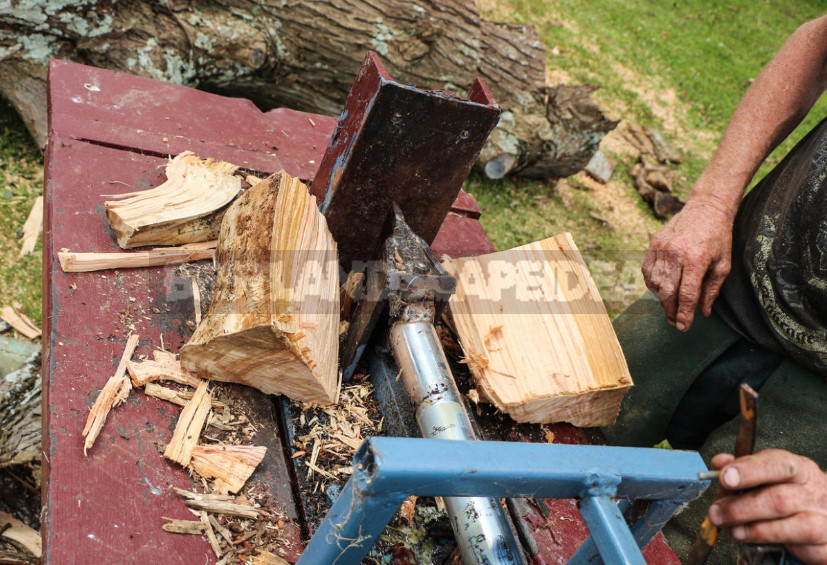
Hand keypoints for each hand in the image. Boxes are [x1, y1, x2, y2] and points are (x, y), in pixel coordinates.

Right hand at [641, 199, 733, 329]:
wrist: (706, 208)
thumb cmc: (718, 238)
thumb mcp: (723, 264)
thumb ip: (712, 290)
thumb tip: (702, 313)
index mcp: (697, 260)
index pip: (687, 294)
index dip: (684, 314)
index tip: (683, 327)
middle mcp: (676, 254)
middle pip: (668, 292)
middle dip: (671, 311)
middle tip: (675, 323)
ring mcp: (662, 248)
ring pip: (655, 283)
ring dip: (661, 299)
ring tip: (669, 307)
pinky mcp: (654, 243)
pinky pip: (647, 270)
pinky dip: (651, 284)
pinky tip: (659, 290)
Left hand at [709, 450, 826, 563]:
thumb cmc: (795, 494)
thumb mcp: (773, 476)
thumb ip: (745, 469)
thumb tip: (720, 462)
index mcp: (800, 469)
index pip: (776, 464)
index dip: (749, 470)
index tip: (725, 478)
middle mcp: (814, 493)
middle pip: (778, 498)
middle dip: (741, 507)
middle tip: (716, 513)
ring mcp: (824, 520)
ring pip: (793, 525)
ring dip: (757, 529)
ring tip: (734, 531)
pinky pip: (804, 548)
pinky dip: (777, 546)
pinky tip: (757, 542)